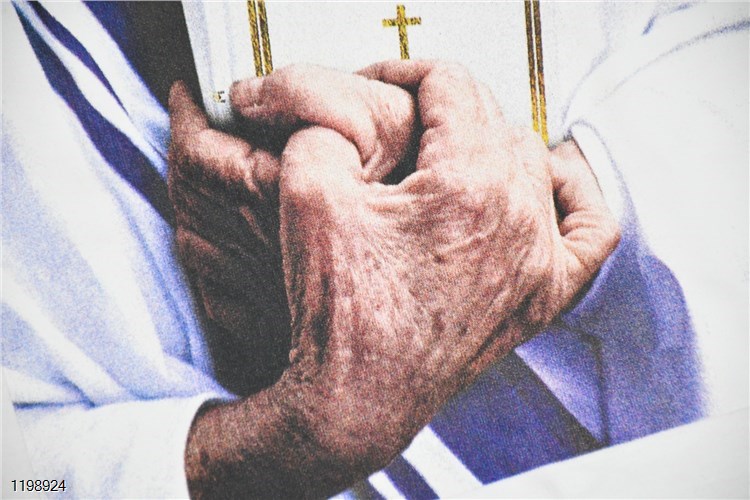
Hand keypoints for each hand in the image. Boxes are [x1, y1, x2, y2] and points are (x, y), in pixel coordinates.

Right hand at [182, 62, 618, 498]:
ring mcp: (538, 260)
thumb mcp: (308, 196)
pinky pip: (587, 233)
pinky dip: (572, 198)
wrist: (355, 400)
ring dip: (490, 143)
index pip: (452, 85)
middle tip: (399, 121)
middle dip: (443, 108)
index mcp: (469, 186)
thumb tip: (344, 117)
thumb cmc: (339, 315)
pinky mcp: (541, 296)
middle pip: (493, 118)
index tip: (381, 81)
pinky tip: (549, 185)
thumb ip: (325, 128)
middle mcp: (519, 218)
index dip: (407, 69)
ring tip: (447, 150)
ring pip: (532, 161)